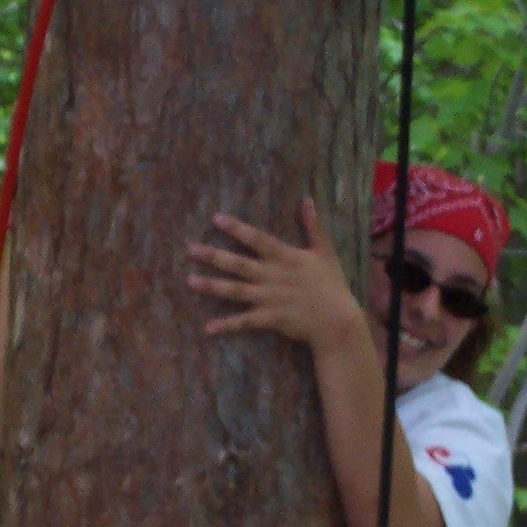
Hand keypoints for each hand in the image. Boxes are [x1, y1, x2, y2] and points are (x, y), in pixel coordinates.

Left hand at [186, 197, 364, 350]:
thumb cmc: (332, 285)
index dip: (236, 228)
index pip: (256, 238)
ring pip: (235, 291)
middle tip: (190, 249)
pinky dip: (227, 325)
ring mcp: (269, 298)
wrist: (337, 321)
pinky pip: (244, 322)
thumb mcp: (325, 251)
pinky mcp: (270, 318)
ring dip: (212, 286)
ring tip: (190, 281)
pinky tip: (208, 328)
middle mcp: (273, 275)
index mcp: (285, 256)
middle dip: (213, 256)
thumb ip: (314, 226)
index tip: (215, 219)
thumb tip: (308, 199)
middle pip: (238, 263)